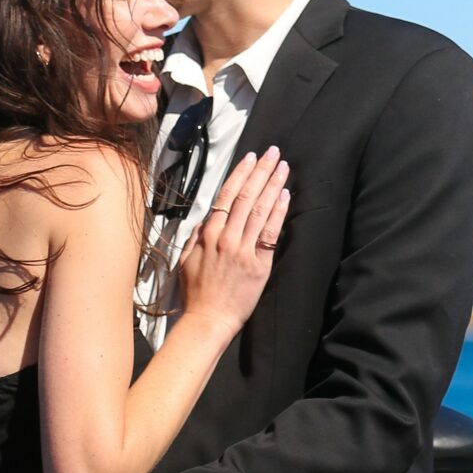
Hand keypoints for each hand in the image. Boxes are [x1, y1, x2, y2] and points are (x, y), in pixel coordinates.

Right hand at [176, 147, 291, 333]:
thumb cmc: (196, 292)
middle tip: (274, 153)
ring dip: (273, 185)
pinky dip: (279, 211)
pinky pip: (271, 232)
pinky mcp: (259, 263)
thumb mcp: (187, 259)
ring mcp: (243, 249)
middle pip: (247, 197)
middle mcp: (226, 237)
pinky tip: (286, 195)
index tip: (251, 158)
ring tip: (284, 167)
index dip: (240, 174)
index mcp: (207, 234)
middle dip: (261, 171)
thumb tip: (206, 219)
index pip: (226, 196)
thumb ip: (197, 236)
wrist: (207, 319)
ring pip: (260, 209)